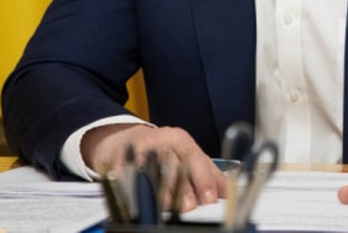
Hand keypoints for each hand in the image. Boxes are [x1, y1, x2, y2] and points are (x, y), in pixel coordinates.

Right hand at [83, 124, 225, 212]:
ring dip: (163, 195)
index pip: (194, 157)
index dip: (202, 179)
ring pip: (152, 175)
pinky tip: (146, 203)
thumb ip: (209, 173)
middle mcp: (159, 143)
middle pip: (173, 167)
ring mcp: (137, 152)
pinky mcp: (119, 164)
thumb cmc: (162, 151)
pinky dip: (138, 193)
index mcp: (179, 140)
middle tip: (192, 207)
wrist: (124, 142)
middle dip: (183, 189)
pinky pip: (129, 181)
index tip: (210, 198)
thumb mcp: (187, 155)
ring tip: (171, 208)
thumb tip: (229, 192)